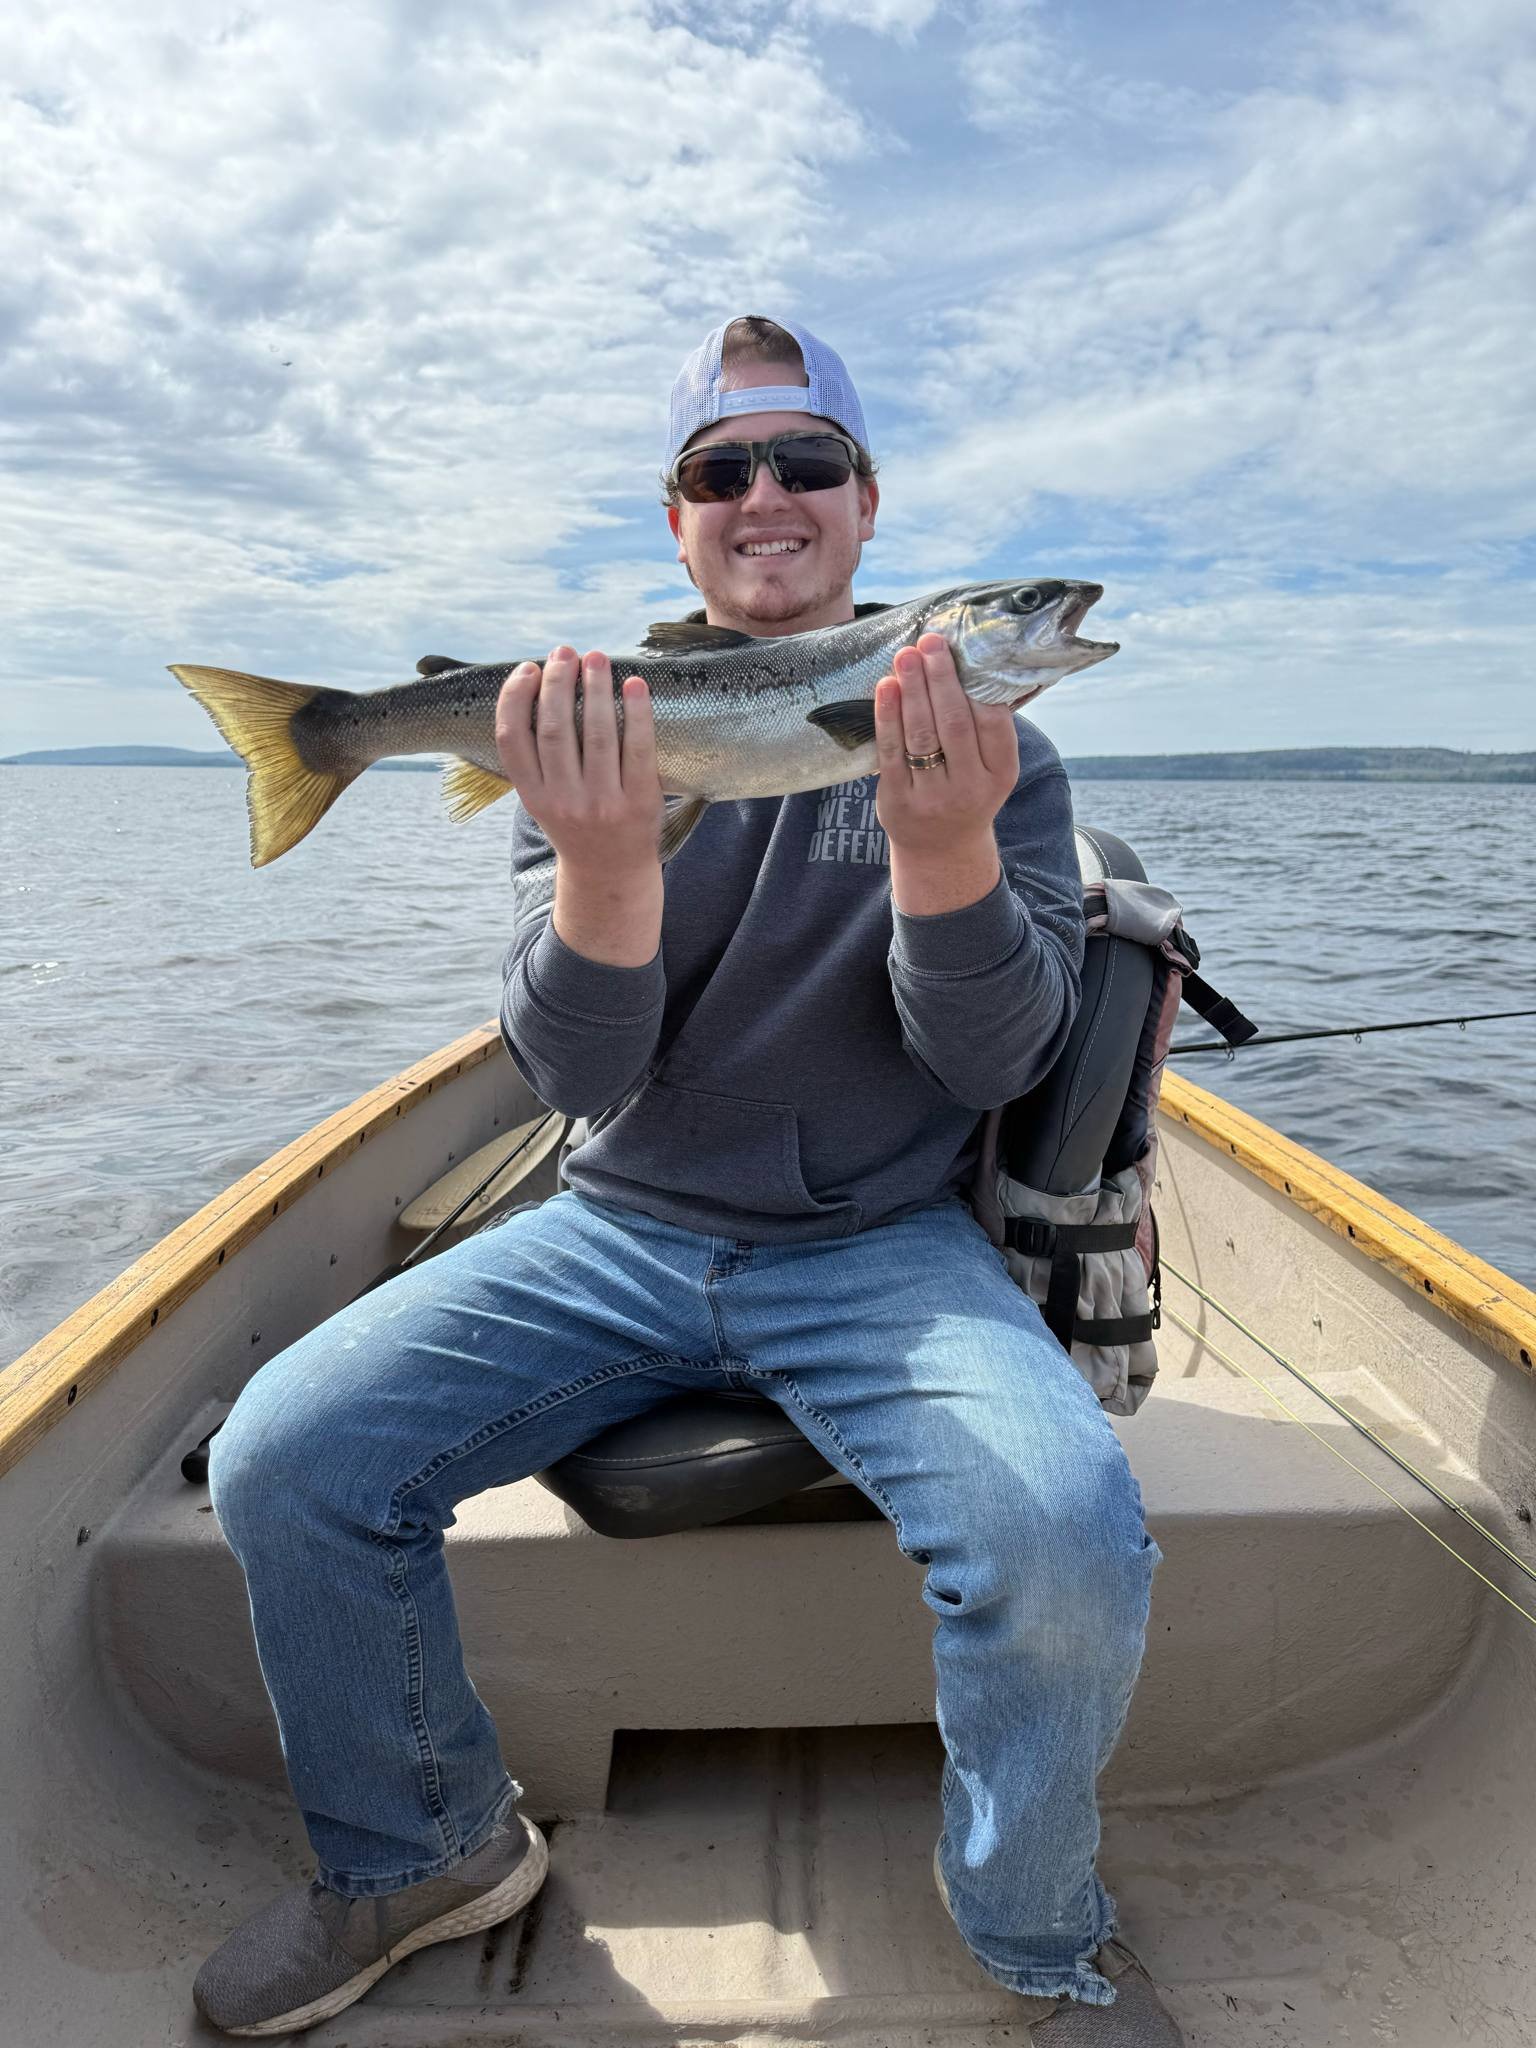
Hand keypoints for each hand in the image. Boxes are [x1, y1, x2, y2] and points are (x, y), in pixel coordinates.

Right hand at [495, 646, 664, 872]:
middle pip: (555, 728)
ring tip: (597, 657)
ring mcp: (603, 804)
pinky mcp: (639, 803)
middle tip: (565, 652)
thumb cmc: (575, 823)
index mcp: (533, 796)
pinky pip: (638, 749)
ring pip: (597, 733)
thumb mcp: (543, 798)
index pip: (511, 739)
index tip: (527, 668)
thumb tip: (541, 685)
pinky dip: (637, 712)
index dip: (515, 697)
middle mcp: (564, 801)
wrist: (610, 873)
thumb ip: (537, 756)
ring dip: (596, 687)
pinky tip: (634, 685)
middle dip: (558, 682)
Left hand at [873, 634, 1019, 855]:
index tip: (958, 650)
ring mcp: (933, 796)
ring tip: (905, 656)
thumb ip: (984, 727)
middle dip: (940, 678)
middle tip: (928, 641)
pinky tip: (886, 687)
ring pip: (922, 734)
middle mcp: (970, 787)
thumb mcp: (990, 768)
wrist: (940, 850)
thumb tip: (966, 663)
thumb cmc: (966, 791)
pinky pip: (892, 752)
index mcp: (1001, 773)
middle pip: (954, 723)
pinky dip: (887, 716)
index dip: (974, 684)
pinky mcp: (898, 801)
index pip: (993, 723)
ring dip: (912, 690)